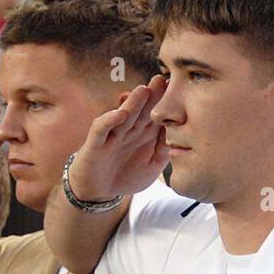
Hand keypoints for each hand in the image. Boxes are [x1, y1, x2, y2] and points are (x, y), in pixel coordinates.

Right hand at [64, 74, 169, 201]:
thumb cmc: (125, 177)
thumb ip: (163, 153)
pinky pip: (101, 128)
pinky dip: (109, 120)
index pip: (156, 116)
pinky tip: (120, 114)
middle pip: (141, 111)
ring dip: (133, 103)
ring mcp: (112, 135)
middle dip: (151, 96)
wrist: (97, 192)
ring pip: (123, 116)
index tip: (178, 91)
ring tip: (143, 90)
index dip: (165, 104)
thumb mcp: (151, 168)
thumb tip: (176, 137)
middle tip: (161, 80)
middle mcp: (129, 131)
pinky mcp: (96, 143)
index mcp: (144, 135)